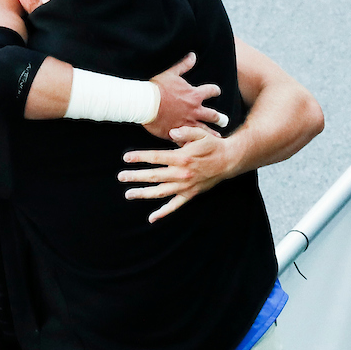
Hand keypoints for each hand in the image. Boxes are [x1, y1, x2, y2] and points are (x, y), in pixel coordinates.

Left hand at [118, 126, 235, 222]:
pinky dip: (163, 212)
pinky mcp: (190, 194)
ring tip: (128, 194)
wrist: (229, 160)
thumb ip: (185, 131)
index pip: (156, 157)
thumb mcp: (200, 134)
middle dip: (135, 176)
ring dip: (143, 194)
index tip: (126, 157)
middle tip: (121, 177)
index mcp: (182, 158)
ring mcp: (185, 186)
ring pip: (160, 192)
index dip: (140, 157)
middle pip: (154, 176)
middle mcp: (182, 173)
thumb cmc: (212, 145)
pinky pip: (174, 206)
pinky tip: (151, 218)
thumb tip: (171, 132)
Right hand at [144, 53, 227, 139]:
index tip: (216, 92)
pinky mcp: (177, 133)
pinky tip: (195, 147)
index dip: (214, 91)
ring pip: (204, 130)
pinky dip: (192, 143)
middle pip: (213, 115)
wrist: (144, 103)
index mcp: (194, 95)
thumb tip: (193, 55)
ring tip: (218, 137)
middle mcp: (194, 110)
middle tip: (224, 121)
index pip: (211, 91)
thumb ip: (184, 66)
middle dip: (220, 118)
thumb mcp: (171, 73)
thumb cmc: (157, 88)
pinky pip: (188, 140)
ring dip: (212, 133)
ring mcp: (187, 123)